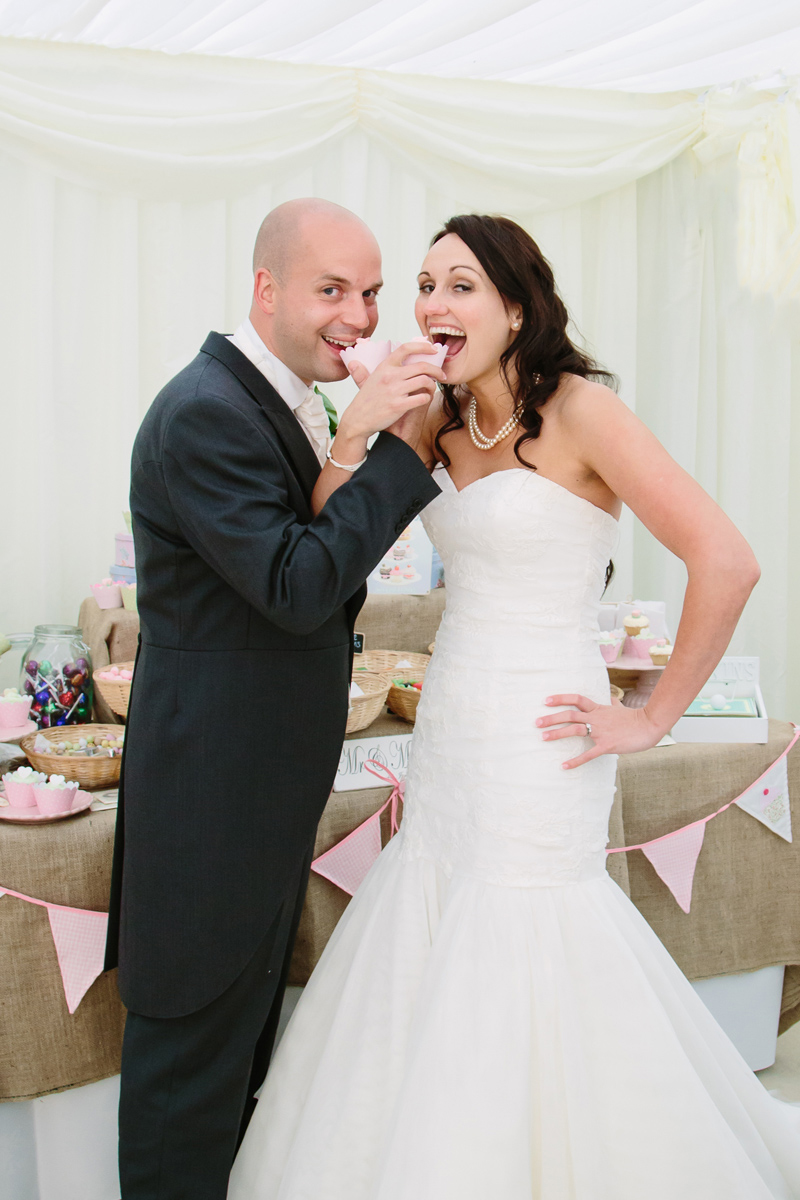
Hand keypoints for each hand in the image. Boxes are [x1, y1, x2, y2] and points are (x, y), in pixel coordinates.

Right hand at [338, 342, 444, 442]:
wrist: (358, 421)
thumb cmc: (364, 402)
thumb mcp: (364, 382)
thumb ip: (364, 371)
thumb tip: (354, 362)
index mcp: (384, 367)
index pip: (405, 348)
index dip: (422, 346)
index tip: (433, 349)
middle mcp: (390, 376)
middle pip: (421, 366)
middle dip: (436, 369)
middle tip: (442, 375)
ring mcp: (395, 391)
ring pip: (424, 381)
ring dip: (433, 384)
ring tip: (433, 387)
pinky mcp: (399, 405)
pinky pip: (422, 398)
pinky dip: (427, 397)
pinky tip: (425, 399)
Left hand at [535, 693, 665, 768]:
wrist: (649, 726)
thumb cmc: (635, 718)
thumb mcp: (621, 708)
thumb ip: (612, 703)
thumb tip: (611, 698)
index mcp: (598, 709)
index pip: (576, 699)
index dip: (560, 699)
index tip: (546, 701)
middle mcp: (597, 718)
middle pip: (570, 714)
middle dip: (551, 718)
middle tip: (536, 722)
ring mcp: (601, 731)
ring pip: (574, 730)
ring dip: (557, 733)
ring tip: (543, 737)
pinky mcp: (607, 745)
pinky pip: (588, 754)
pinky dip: (575, 761)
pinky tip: (564, 766)